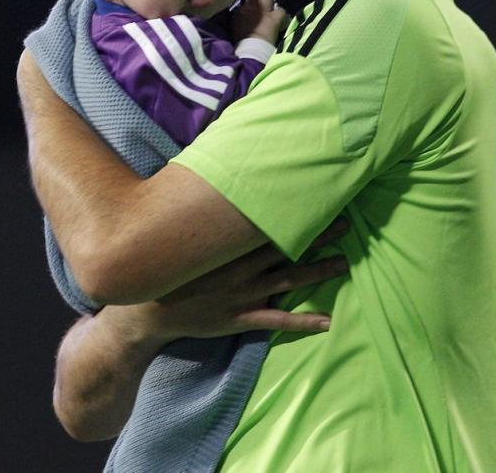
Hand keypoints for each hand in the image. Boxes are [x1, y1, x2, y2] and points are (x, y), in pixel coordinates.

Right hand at [137, 218, 348, 341]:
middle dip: (318, 237)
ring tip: (344, 263)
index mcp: (228, 245)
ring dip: (318, 273)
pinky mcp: (241, 319)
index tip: (318, 198)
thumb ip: (196, 210)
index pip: (268, 223)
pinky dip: (303, 322)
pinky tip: (327, 321)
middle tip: (347, 224)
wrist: (148, 311)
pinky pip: (278, 321)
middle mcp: (241, 268)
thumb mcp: (180, 234)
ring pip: (289, 281)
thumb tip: (204, 173)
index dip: (295, 213)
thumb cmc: (169, 268)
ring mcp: (243, 296)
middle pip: (287, 249)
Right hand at [230, 0, 287, 45]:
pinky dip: (281, 13)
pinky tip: (280, 17)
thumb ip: (239, 18)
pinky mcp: (274, 18)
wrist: (250, 49)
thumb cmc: (240, 42)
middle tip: (261, 6)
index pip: (244, 2)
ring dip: (269, 2)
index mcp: (239, 11)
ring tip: (271, 9)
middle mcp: (251, 7)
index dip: (249, 4)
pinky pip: (281, 10)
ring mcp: (263, 11)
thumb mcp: (235, 27)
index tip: (251, 8)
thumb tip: (242, 15)